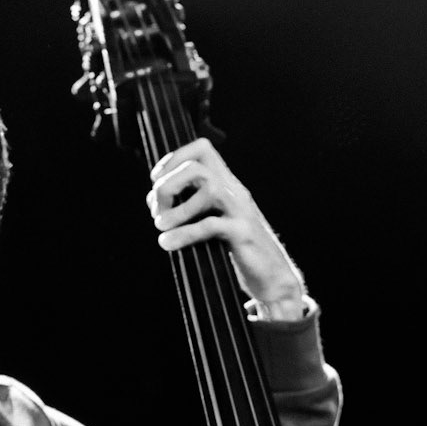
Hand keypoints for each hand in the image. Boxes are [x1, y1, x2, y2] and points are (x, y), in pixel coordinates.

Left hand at [147, 139, 306, 318]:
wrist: (273, 276)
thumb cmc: (236, 248)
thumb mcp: (212, 218)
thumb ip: (188, 205)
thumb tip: (153, 200)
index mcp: (227, 183)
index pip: (202, 149)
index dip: (172, 160)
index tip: (156, 183)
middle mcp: (235, 190)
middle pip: (197, 166)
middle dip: (167, 185)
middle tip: (157, 212)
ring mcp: (240, 211)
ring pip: (209, 188)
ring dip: (176, 208)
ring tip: (161, 226)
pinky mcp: (243, 234)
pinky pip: (211, 226)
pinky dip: (183, 234)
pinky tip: (167, 244)